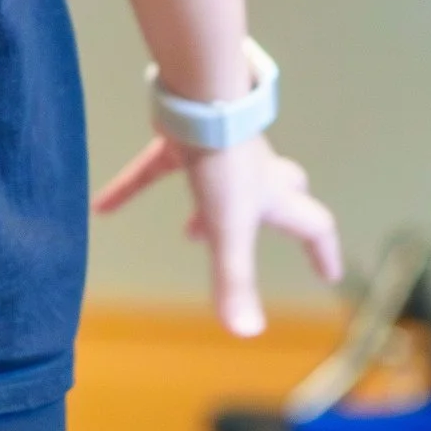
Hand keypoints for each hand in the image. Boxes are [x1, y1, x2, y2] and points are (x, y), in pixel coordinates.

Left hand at [94, 129, 342, 338]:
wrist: (197, 97)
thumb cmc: (222, 164)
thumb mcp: (229, 229)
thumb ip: (235, 281)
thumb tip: (247, 333)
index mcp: (273, 196)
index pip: (313, 226)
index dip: (323, 253)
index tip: (328, 275)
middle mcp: (253, 173)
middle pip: (281, 193)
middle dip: (280, 217)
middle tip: (274, 238)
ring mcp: (219, 152)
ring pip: (221, 181)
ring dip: (207, 211)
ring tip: (188, 234)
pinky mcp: (183, 136)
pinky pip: (157, 167)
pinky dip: (132, 187)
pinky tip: (101, 207)